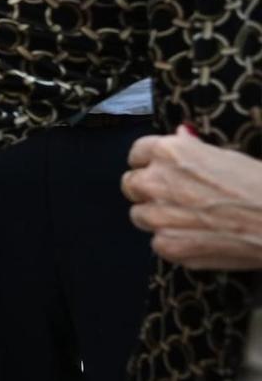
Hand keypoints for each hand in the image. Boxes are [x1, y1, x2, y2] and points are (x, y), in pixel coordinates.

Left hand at [123, 129, 261, 270]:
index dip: (149, 162)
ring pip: (140, 215)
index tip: (159, 169)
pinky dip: (174, 242)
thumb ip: (193, 148)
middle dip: (148, 189)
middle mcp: (157, 181)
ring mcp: (159, 216)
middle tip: (174, 196)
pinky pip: (158, 242)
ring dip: (158, 216)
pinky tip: (201, 238)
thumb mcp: (227, 156)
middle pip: (131, 185)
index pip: (137, 153)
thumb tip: (181, 135)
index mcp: (170, 152)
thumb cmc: (261, 185)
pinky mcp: (168, 246)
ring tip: (191, 219)